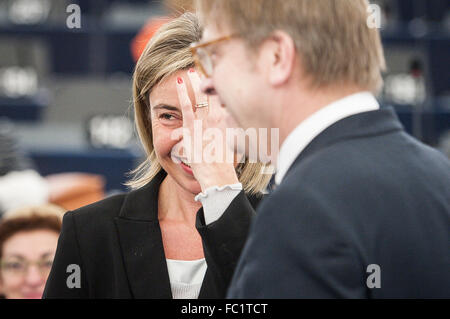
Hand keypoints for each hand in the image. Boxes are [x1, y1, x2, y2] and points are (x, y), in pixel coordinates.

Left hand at [175, 69, 239, 190]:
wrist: (219, 176)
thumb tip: (235, 128)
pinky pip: (185, 105)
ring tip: (190, 71)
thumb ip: (232, 136)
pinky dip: (181, 92)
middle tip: (207, 68)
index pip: (225, 102)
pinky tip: (177, 81)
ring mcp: (205, 122)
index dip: (222, 92)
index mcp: (229, 123)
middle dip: (210, 81)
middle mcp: (219, 119)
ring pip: (200, 96)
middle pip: (215, 95)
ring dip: (194, 81)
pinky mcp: (192, 127)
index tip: (220, 85)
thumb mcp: (234, 148)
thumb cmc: (226, 167)